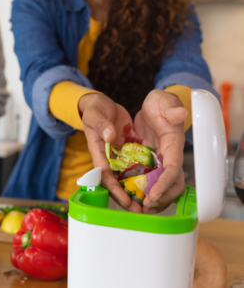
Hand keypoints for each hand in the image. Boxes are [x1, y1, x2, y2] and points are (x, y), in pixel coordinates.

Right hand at [79, 93, 140, 212]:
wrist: (100, 105)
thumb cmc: (94, 109)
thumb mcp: (94, 114)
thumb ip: (101, 125)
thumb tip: (110, 136)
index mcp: (98, 151)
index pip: (105, 175)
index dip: (114, 190)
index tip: (125, 201)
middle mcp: (108, 157)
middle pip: (116, 182)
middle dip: (126, 198)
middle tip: (140, 211)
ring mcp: (117, 155)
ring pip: (126, 178)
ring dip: (135, 191)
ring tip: (148, 205)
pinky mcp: (126, 151)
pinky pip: (134, 167)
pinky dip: (141, 177)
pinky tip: (152, 186)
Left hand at [134, 89, 188, 213]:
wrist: (154, 104)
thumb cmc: (160, 102)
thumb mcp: (164, 101)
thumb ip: (172, 108)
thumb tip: (180, 113)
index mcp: (173, 143)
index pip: (172, 168)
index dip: (164, 183)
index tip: (153, 194)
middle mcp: (167, 155)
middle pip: (170, 183)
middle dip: (160, 197)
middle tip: (144, 207)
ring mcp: (158, 160)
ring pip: (158, 185)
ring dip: (150, 198)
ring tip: (137, 208)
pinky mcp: (148, 161)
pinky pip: (146, 179)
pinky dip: (140, 189)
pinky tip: (130, 196)